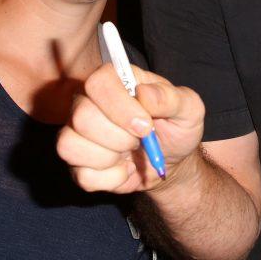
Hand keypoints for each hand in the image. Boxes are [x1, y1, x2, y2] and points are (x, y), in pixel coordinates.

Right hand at [56, 64, 204, 193]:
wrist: (171, 162)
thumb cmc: (176, 128)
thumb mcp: (188, 110)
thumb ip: (172, 98)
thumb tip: (145, 94)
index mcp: (116, 80)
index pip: (98, 82)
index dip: (119, 106)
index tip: (145, 125)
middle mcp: (89, 101)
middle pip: (81, 116)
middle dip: (119, 137)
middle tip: (140, 140)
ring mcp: (78, 132)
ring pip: (72, 145)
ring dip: (110, 158)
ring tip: (129, 153)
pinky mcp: (78, 163)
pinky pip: (82, 175)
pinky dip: (111, 179)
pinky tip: (124, 170)